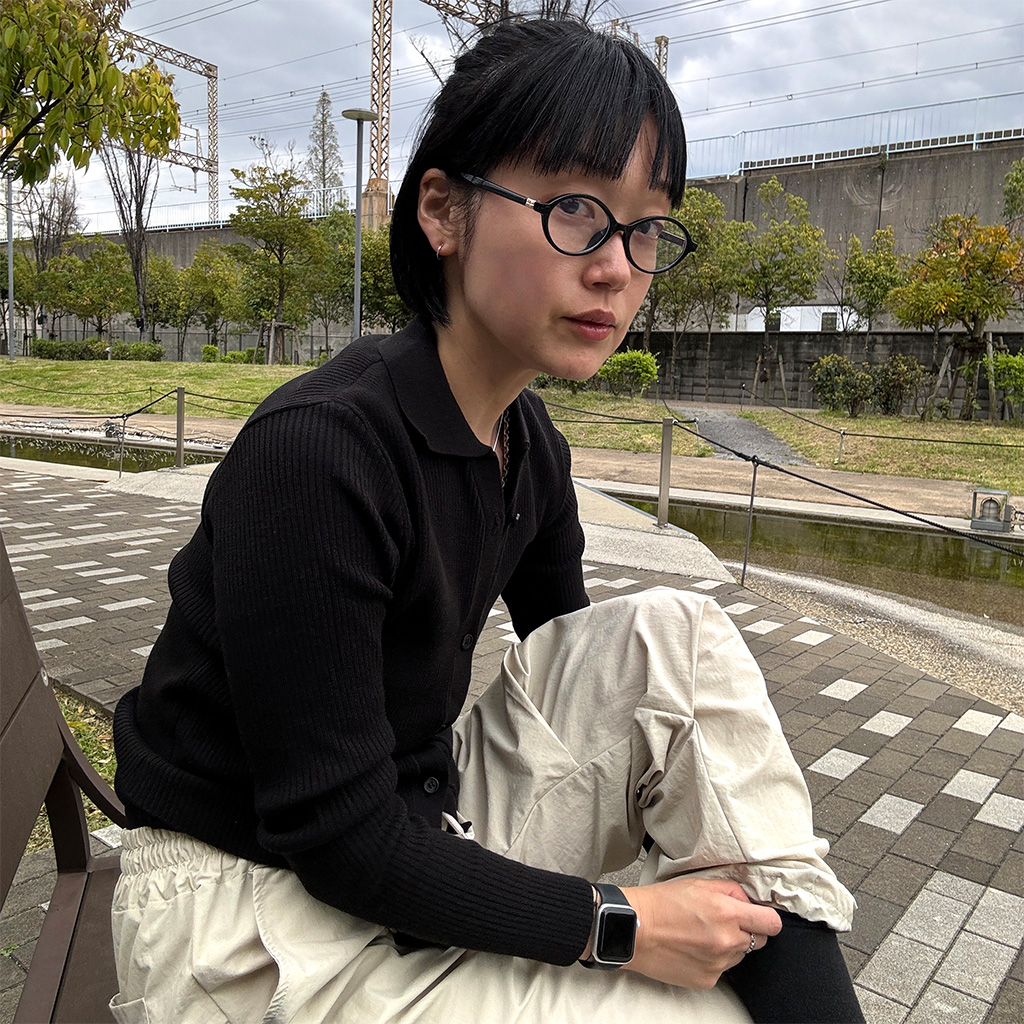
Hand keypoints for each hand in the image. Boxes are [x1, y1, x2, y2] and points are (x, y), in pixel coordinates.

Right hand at [620, 878, 781, 989]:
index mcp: (727, 914)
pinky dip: (712, 961)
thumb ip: (731, 891)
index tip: (759, 917)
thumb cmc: (663, 902)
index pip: (771, 923)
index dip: (766, 918)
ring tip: (702, 935)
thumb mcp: (699, 884)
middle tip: (723, 923)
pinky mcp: (707, 980)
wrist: (635, 929)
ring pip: (739, 956)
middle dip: (746, 931)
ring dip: (728, 946)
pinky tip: (693, 949)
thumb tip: (749, 902)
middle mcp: (727, 942)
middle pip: (758, 941)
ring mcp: (718, 964)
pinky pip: (721, 970)